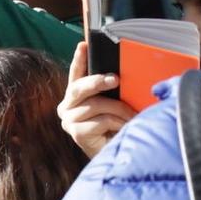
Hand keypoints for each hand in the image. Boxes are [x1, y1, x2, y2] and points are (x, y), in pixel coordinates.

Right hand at [58, 41, 134, 158]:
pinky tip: (122, 128)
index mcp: (77, 96)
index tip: (84, 44)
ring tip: (133, 117)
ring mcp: (69, 120)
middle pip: (80, 87)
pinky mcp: (76, 133)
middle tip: (115, 79)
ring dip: (120, 110)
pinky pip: (102, 119)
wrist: (114, 154)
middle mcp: (67, 106)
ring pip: (97, 104)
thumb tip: (124, 77)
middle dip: (97, 81)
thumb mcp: (115, 104)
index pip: (76, 74)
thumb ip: (113, 92)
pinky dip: (117, 123)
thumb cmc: (116, 127)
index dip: (79, 59)